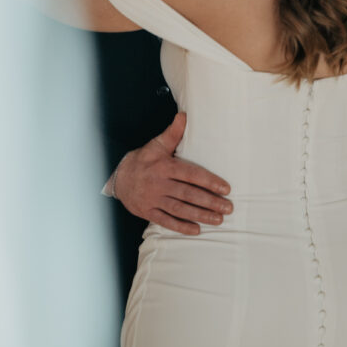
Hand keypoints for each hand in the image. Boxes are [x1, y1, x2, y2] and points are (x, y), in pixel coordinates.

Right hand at [113, 113, 232, 234]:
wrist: (118, 177)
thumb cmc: (143, 160)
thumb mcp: (156, 145)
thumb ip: (173, 133)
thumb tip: (184, 116)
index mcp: (164, 167)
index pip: (190, 174)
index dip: (209, 182)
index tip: (226, 188)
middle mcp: (159, 184)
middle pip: (188, 194)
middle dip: (209, 202)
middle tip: (228, 208)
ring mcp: (153, 199)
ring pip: (179, 209)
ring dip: (200, 215)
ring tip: (218, 220)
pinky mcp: (148, 212)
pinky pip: (166, 221)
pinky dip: (181, 227)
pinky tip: (196, 230)